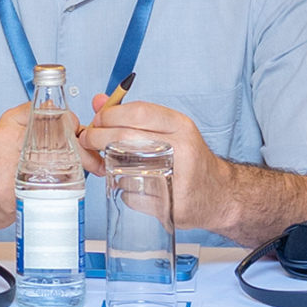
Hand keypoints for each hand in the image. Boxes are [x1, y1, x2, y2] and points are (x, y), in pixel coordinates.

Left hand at [79, 98, 227, 230]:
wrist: (218, 194)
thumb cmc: (189, 159)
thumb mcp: (169, 129)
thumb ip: (134, 115)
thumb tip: (99, 101)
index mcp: (181, 127)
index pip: (139, 112)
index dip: (110, 114)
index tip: (98, 119)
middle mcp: (181, 149)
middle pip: (126, 138)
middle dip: (97, 137)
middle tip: (88, 140)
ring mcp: (175, 178)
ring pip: (123, 168)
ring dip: (108, 165)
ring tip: (110, 163)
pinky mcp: (167, 204)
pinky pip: (129, 195)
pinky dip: (122, 190)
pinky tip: (131, 185)